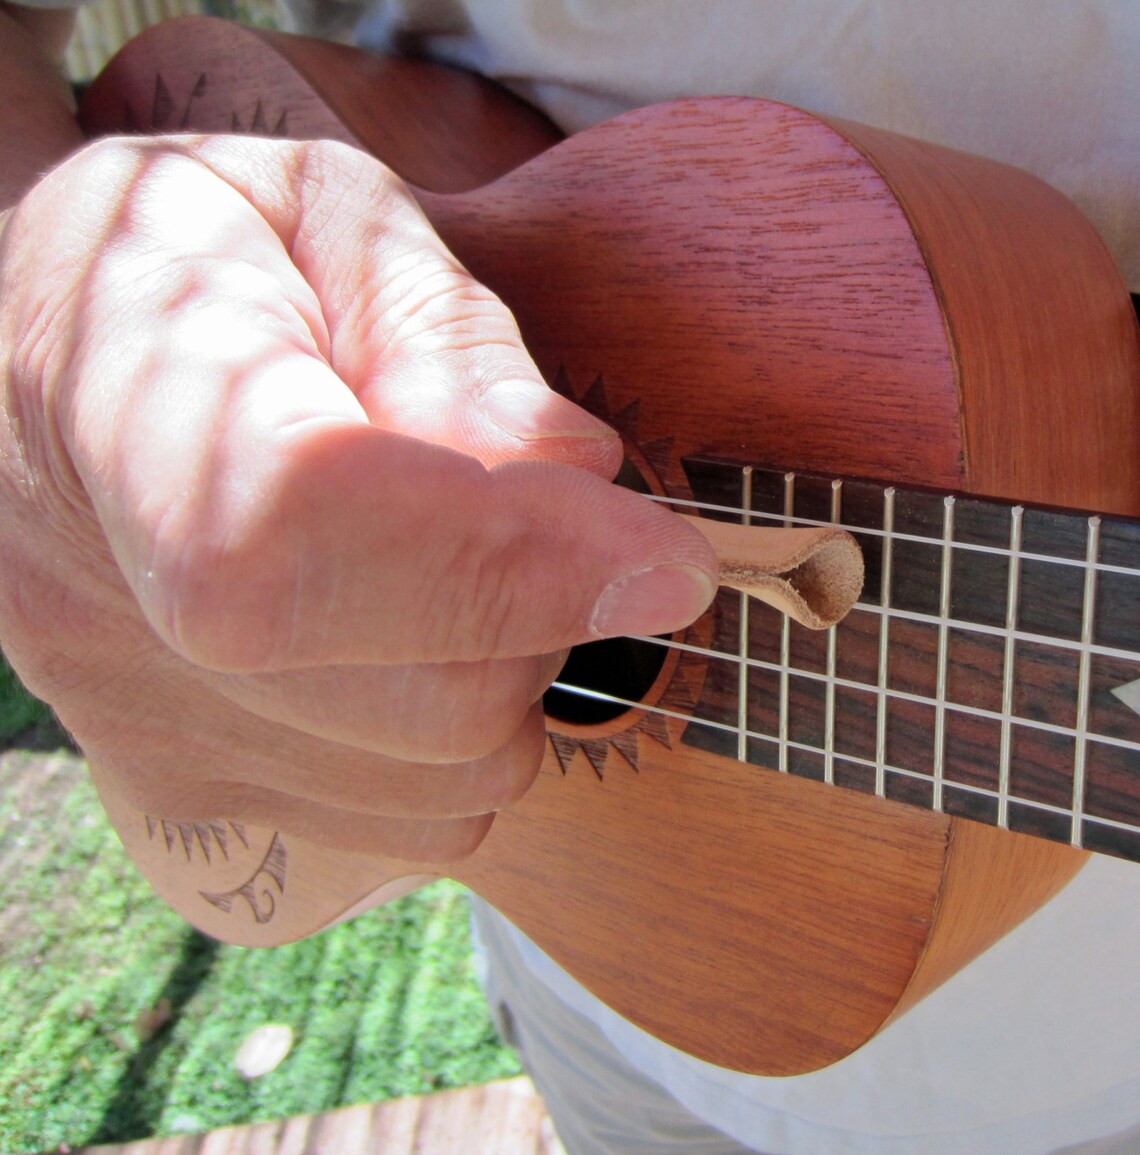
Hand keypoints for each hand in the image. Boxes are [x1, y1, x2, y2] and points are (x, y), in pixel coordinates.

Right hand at [0, 134, 716, 858]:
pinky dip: (469, 739)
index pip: (294, 532)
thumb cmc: (214, 259)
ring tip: (453, 560)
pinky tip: (417, 639)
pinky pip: (414, 822)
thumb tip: (584, 481)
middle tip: (532, 507)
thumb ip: (450, 340)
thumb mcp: (330, 219)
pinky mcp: (190, 792)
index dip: (500, 561)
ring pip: (439, 779)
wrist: (80, 350)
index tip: (671, 558)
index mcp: (109, 397)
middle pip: (413, 695)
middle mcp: (90, 602)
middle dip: (544, 606)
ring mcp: (136, 723)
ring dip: (515, 671)